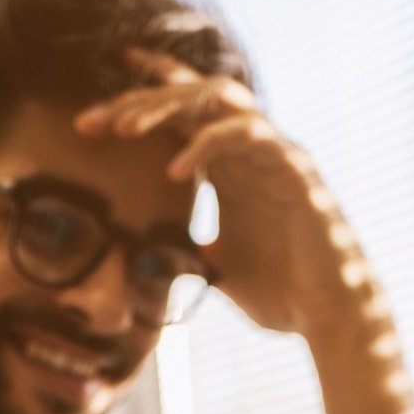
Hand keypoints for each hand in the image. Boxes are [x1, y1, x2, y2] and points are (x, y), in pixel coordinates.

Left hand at [73, 48, 375, 339]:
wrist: (327, 316)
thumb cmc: (282, 294)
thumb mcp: (218, 271)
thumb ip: (189, 256)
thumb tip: (154, 263)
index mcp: (228, 169)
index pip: (180, 117)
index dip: (137, 104)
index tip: (86, 117)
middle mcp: (250, 152)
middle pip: (192, 97)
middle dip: (138, 99)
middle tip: (89, 119)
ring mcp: (275, 155)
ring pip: (220, 99)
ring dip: (169, 106)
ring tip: (126, 127)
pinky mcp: (295, 170)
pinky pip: (249, 135)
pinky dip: (209, 144)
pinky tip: (176, 169)